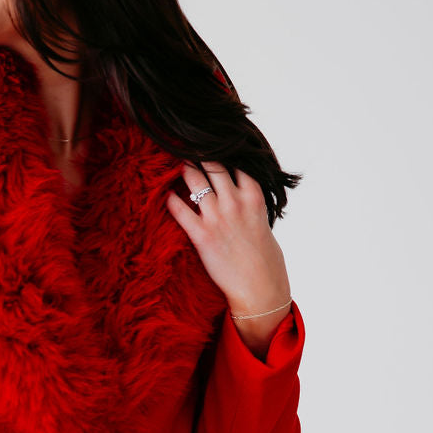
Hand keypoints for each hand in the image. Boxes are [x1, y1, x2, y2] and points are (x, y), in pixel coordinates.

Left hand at [167, 161, 291, 343]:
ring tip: (175, 163)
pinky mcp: (202, 236)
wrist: (260, 289)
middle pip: (213, 164)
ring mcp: (217, 218)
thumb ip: (252, 206)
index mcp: (254, 197)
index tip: (213, 143)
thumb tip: (244, 198)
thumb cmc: (266, 261)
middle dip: (200, 153)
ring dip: (185, 170)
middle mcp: (235, 202)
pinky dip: (172, 201)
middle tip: (187, 146)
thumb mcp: (264, 224)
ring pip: (195, 181)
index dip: (224, 150)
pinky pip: (181, 211)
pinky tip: (166, 195)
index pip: (238, 161)